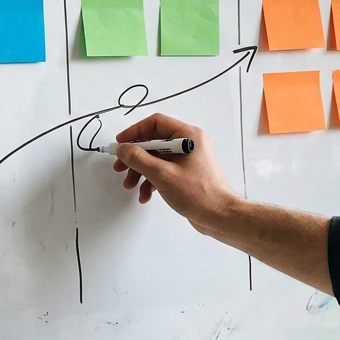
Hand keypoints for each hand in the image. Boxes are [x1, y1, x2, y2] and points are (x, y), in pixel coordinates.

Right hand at [111, 113, 238, 235]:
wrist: (219, 216)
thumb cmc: (199, 194)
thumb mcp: (162, 174)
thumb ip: (139, 159)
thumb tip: (123, 149)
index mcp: (188, 136)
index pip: (156, 123)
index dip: (135, 131)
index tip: (121, 143)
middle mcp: (189, 144)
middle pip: (154, 142)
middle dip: (135, 157)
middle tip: (120, 166)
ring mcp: (188, 159)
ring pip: (156, 158)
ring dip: (141, 172)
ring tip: (130, 185)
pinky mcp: (186, 173)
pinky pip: (164, 170)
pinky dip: (152, 180)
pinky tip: (146, 194)